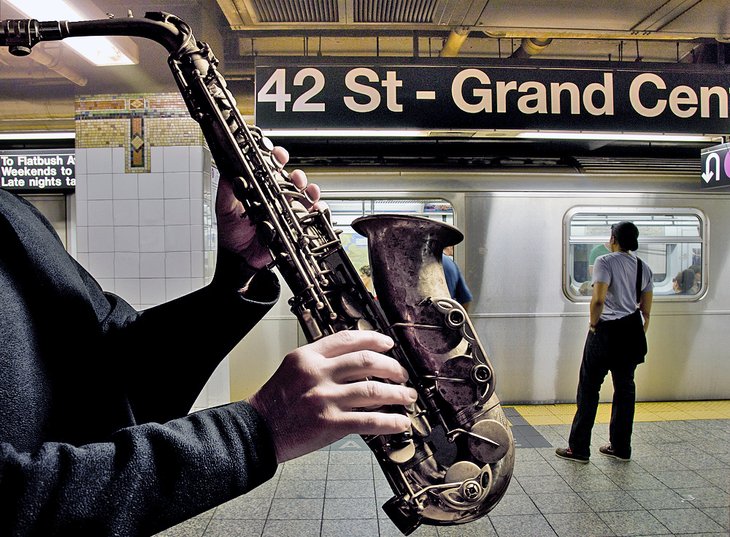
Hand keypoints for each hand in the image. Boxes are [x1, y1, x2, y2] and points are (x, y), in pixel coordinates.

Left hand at [215, 146, 320, 268]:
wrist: (239, 257)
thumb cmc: (232, 233)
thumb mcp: (225, 209)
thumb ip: (227, 191)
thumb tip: (227, 174)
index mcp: (260, 188)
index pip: (270, 168)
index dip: (274, 158)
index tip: (275, 153)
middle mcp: (275, 197)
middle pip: (292, 180)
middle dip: (296, 174)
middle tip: (295, 176)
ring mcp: (287, 211)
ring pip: (304, 195)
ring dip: (309, 190)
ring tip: (307, 190)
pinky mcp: (295, 225)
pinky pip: (311, 216)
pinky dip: (318, 210)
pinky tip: (316, 208)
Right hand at [248, 330, 416, 462]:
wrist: (256, 431)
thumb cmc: (274, 404)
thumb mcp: (293, 370)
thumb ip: (321, 363)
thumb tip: (358, 365)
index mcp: (307, 356)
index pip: (348, 339)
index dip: (373, 339)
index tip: (388, 345)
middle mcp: (317, 373)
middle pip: (367, 361)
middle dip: (392, 367)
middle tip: (402, 374)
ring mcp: (324, 398)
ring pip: (373, 391)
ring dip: (397, 394)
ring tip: (407, 397)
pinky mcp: (330, 423)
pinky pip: (369, 420)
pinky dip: (390, 421)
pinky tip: (400, 422)